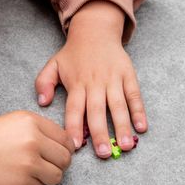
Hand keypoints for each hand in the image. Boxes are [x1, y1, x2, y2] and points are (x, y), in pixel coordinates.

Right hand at [0, 110, 73, 184]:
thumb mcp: (14, 121)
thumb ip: (40, 129)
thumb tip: (65, 143)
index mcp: (32, 122)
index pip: (65, 139)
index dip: (64, 148)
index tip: (58, 153)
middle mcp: (33, 141)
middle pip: (65, 159)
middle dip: (59, 164)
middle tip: (47, 165)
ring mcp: (29, 163)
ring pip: (57, 176)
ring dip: (48, 177)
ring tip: (32, 172)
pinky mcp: (23, 182)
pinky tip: (17, 176)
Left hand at [35, 0, 147, 158]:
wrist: (95, 31)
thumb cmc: (73, 54)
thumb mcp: (53, 64)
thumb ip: (43, 83)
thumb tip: (42, 103)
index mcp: (76, 84)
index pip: (74, 109)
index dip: (74, 127)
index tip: (74, 146)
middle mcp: (95, 83)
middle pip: (97, 111)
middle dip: (100, 133)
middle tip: (104, 154)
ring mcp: (113, 79)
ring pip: (118, 106)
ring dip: (122, 126)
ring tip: (125, 146)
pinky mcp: (127, 75)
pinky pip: (134, 95)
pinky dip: (139, 111)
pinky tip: (142, 128)